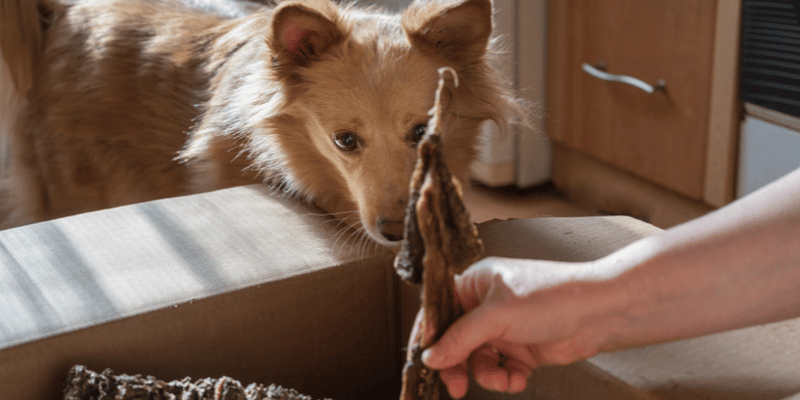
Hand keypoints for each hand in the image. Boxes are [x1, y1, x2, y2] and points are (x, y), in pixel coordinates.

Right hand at [419, 256, 617, 397]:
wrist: (599, 313)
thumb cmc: (551, 297)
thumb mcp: (497, 315)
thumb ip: (460, 337)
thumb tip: (431, 356)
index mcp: (474, 284)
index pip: (438, 311)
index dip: (429, 337)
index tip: (425, 362)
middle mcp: (485, 306)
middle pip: (454, 341)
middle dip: (456, 365)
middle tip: (455, 387)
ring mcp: (504, 328)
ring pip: (477, 360)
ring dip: (486, 374)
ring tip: (502, 378)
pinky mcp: (521, 349)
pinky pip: (500, 369)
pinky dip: (506, 378)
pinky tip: (519, 377)